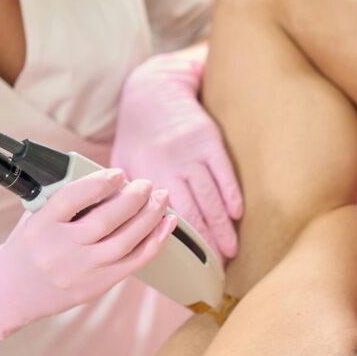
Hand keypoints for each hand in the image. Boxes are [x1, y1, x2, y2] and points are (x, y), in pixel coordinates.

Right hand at [0, 169, 174, 347]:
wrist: (9, 293)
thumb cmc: (28, 247)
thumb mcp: (34, 217)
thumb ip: (64, 199)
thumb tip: (105, 179)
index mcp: (41, 226)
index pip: (71, 199)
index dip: (99, 183)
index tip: (118, 173)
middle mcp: (60, 250)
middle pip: (104, 221)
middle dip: (133, 199)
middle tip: (147, 184)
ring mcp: (80, 271)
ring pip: (124, 242)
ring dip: (149, 217)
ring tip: (161, 199)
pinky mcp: (96, 286)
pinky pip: (133, 263)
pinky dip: (154, 242)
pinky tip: (166, 224)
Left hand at [111, 45, 242, 257]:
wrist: (153, 89)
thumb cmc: (136, 132)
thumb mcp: (119, 161)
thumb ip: (121, 193)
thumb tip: (120, 229)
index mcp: (144, 173)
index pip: (160, 215)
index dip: (175, 241)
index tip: (184, 264)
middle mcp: (168, 164)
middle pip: (191, 210)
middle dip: (205, 241)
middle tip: (216, 266)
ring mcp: (191, 152)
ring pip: (210, 196)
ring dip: (222, 225)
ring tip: (231, 250)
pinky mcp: (208, 140)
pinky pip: (223, 172)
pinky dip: (231, 195)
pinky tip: (236, 214)